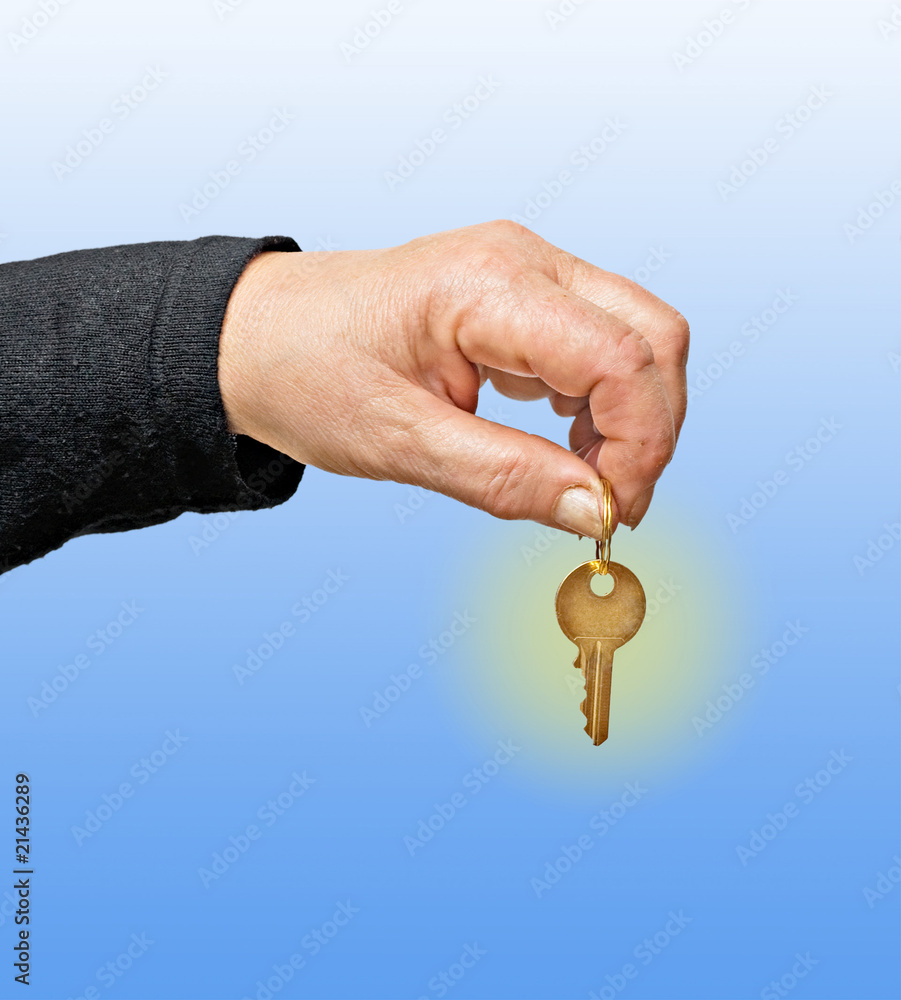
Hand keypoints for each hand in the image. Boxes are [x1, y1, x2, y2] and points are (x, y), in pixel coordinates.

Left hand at [218, 221, 688, 537]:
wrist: (258, 336)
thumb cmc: (309, 375)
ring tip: (583, 480)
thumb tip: (597, 514)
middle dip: (652, 429)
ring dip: (632, 418)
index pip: (621, 357)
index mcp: (489, 286)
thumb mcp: (400, 441)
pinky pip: (600, 342)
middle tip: (614, 505)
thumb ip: (505, 478)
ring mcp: (526, 271)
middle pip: (654, 335)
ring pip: (638, 337)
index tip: (612, 514)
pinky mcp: (522, 295)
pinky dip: (604, 403)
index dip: (639, 444)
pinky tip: (565, 444)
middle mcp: (523, 260)